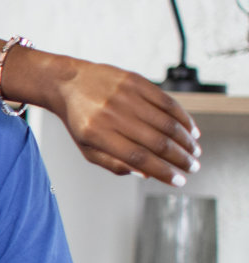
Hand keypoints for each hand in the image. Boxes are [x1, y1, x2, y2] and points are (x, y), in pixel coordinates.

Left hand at [44, 56, 199, 185]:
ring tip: (195, 152)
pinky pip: (167, 102)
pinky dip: (183, 118)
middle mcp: (110, 113)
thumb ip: (115, 164)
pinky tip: (191, 130)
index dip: (163, 172)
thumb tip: (148, 174)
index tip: (179, 181)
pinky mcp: (134, 81)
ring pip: (166, 123)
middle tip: (193, 167)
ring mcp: (124, 95)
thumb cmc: (79, 119)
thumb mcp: (87, 148)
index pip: (138, 158)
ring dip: (186, 141)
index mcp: (96, 133)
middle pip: (157, 142)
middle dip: (181, 159)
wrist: (67, 82)